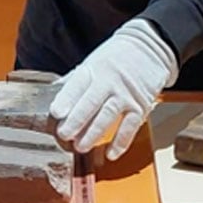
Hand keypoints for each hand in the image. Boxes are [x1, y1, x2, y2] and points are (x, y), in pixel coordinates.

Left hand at [49, 18, 178, 159]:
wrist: (148, 48)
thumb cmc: (115, 58)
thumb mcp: (93, 62)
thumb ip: (75, 80)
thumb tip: (53, 97)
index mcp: (94, 69)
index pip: (77, 84)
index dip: (66, 99)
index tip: (55, 113)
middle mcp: (110, 81)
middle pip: (91, 103)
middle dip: (76, 121)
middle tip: (64, 135)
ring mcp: (126, 94)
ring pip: (108, 116)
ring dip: (93, 134)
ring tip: (80, 147)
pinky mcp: (140, 105)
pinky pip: (130, 126)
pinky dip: (120, 142)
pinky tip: (110, 154)